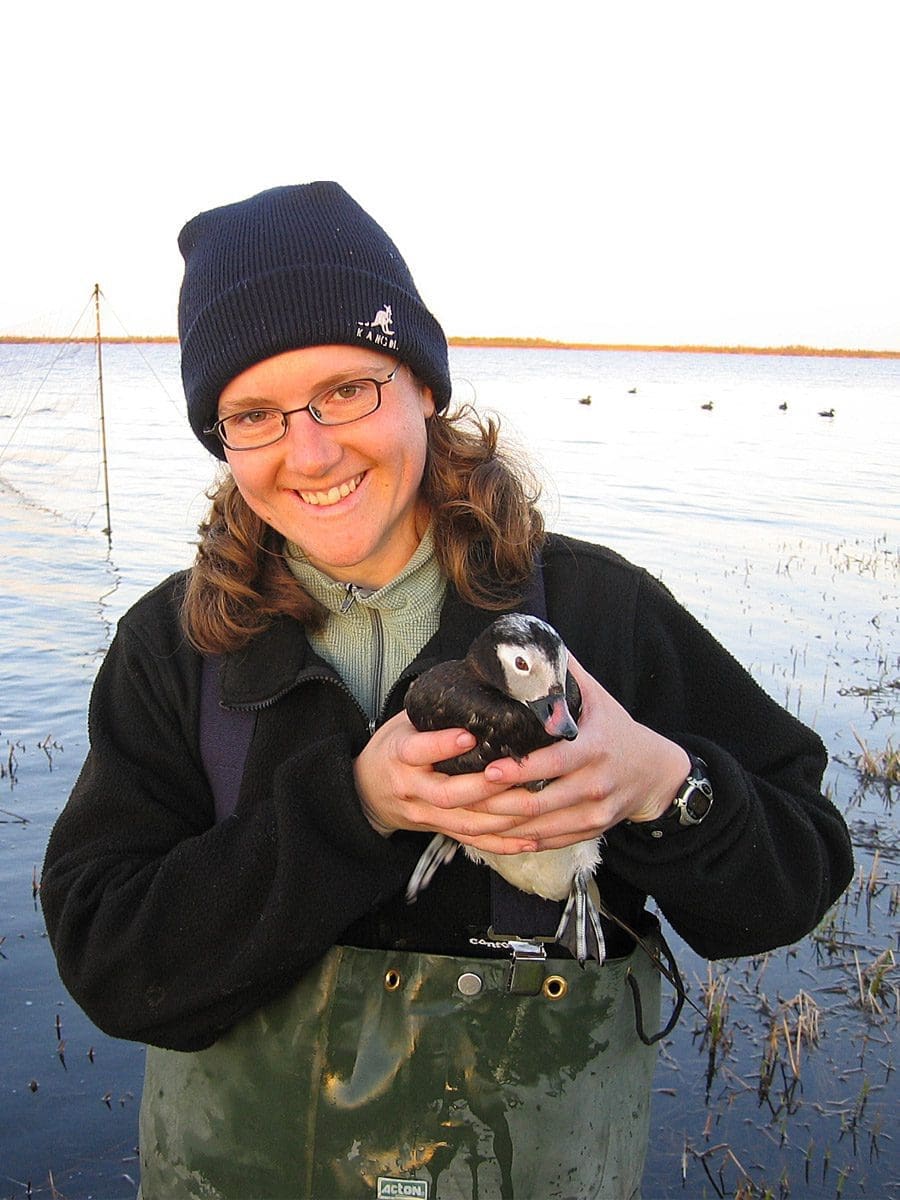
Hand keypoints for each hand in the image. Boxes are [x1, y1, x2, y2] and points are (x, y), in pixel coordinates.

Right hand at [353, 711, 543, 853]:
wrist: (366, 792)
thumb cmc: (392, 749)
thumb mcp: (402, 724)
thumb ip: (434, 714)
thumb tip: (480, 687)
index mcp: (399, 756)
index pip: (418, 751)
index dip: (442, 745)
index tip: (469, 735)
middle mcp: (412, 789)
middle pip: (447, 794)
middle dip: (484, 786)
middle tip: (514, 771)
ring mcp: (427, 814)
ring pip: (465, 822)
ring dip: (502, 816)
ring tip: (533, 803)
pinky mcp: (440, 830)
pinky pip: (474, 842)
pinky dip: (503, 843)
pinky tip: (530, 840)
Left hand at [471, 655, 690, 851]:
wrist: (656, 773)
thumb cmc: (618, 732)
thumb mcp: (599, 698)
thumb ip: (566, 673)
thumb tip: (536, 641)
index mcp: (594, 748)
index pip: (553, 762)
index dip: (520, 769)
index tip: (489, 769)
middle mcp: (595, 783)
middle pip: (541, 802)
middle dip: (499, 803)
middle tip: (464, 798)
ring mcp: (594, 812)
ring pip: (542, 827)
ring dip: (504, 825)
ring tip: (470, 818)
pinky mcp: (591, 831)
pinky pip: (552, 841)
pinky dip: (522, 840)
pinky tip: (497, 835)